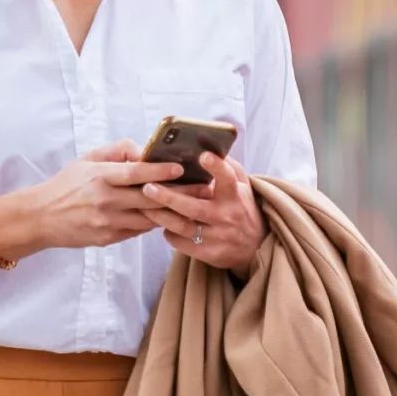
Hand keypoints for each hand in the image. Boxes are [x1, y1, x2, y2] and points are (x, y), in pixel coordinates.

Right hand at [15, 141, 187, 251]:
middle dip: (179, 196)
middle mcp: (105, 200)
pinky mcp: (107, 239)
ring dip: (173, 216)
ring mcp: (107, 222)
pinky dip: (154, 224)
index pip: (135, 173)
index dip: (159, 171)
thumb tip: (143, 150)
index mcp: (100, 177)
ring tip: (196, 214)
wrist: (41, 218)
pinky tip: (171, 221)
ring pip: (148, 220)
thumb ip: (117, 152)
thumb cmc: (67, 184)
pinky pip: (138, 231)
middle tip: (203, 192)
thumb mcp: (87, 159)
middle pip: (149, 199)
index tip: (181, 168)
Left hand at [141, 151, 265, 275]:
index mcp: (235, 195)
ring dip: (160, 215)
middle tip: (147, 186)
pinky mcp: (209, 253)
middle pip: (194, 207)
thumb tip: (206, 142)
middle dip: (169, 197)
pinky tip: (160, 222)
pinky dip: (168, 231)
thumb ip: (227, 165)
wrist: (254, 246)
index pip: (227, 179)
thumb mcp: (242, 185)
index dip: (216, 167)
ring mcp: (218, 237)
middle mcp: (226, 216)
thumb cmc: (240, 207)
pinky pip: (180, 242)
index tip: (202, 155)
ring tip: (142, 204)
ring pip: (183, 226)